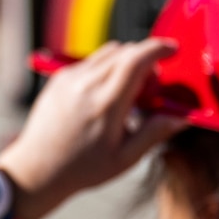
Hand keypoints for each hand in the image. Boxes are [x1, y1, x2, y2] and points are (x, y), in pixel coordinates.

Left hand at [0, 39, 184, 218]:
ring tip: (128, 93)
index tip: (173, 50)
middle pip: (125, 51)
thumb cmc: (82, 168)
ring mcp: (69, 78)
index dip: (159, 49)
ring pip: (108, 52)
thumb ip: (155, 133)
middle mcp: (86, 85)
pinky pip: (90, 60)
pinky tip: (106, 95)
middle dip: (146, 60)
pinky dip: (106, 68)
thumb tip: (181, 117)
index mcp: (106, 105)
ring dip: (126, 62)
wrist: (37, 170)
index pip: (136, 59)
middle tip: (151, 89)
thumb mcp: (125, 159)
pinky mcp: (59, 78)